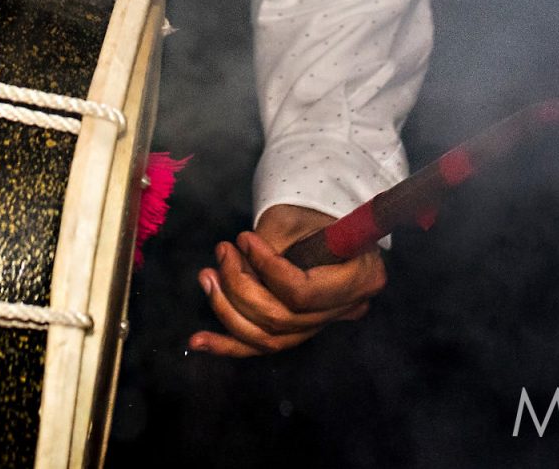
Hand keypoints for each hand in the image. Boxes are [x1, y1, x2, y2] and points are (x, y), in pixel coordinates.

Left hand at [188, 202, 385, 357]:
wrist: (326, 218)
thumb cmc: (314, 211)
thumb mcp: (297, 218)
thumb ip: (272, 248)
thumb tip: (237, 270)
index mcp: (360, 277)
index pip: (302, 291)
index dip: (266, 269)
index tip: (244, 240)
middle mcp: (346, 309)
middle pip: (281, 319)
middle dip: (240, 287)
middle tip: (222, 252)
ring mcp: (323, 325)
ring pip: (268, 338)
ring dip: (228, 309)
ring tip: (207, 276)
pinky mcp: (300, 331)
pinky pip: (262, 346)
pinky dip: (227, 344)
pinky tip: (198, 341)